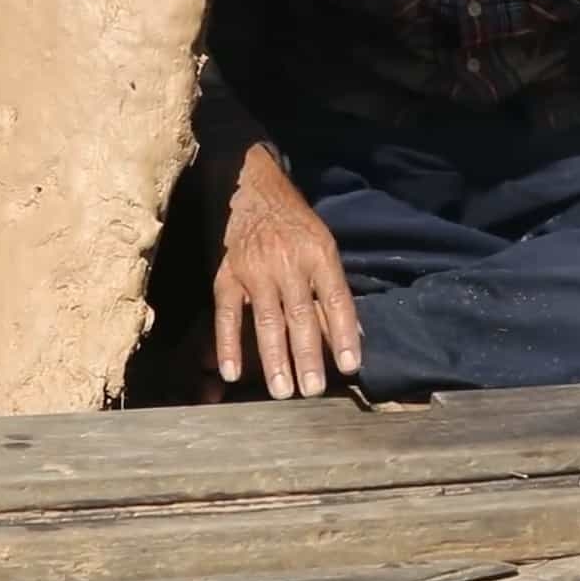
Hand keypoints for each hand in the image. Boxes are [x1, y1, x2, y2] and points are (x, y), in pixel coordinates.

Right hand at [207, 143, 361, 399]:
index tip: (349, 366)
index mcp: (319, 253)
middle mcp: (287, 262)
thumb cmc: (297, 224)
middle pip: (300, 315)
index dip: (343, 334)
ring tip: (283, 391)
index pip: (335, 300)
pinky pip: (226, 314)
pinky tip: (232, 372)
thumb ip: (334, 289)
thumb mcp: (325, 245)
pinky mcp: (227, 275)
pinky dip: (227, 344)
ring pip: (266, 320)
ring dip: (274, 358)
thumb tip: (353, 335)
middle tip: (313, 390)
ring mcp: (254, 269)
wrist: (254, 189)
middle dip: (308, 356)